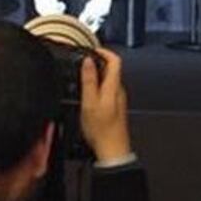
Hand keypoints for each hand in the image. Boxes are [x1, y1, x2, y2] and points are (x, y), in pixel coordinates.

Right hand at [79, 48, 131, 162]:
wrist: (112, 151)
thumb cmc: (102, 131)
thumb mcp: (90, 103)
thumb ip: (89, 81)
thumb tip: (87, 61)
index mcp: (114, 86)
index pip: (115, 59)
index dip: (103, 51)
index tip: (91, 50)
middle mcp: (119, 90)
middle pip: (111, 68)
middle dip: (97, 62)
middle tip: (82, 63)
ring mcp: (118, 99)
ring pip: (108, 79)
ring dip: (96, 74)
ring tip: (82, 77)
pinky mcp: (115, 107)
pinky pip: (107, 90)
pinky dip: (97, 86)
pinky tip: (87, 94)